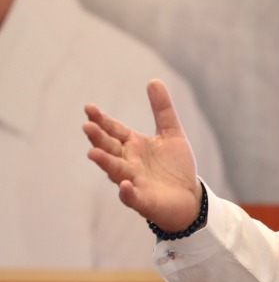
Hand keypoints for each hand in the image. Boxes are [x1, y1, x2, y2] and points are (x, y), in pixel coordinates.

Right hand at [83, 79, 202, 231]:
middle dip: (98, 138)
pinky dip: (127, 192)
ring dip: (105, 162)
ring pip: (115, 171)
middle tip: (87, 126)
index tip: (89, 107)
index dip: (101, 120)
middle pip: (109, 148)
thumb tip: (153, 80)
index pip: (113, 130)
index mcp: (133, 145)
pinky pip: (132, 197)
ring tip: (94, 153)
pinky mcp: (143, 201)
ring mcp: (133, 181)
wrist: (189, 197)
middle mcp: (128, 162)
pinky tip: (125, 185)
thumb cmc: (175, 166)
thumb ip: (162, 109)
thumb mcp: (172, 133)